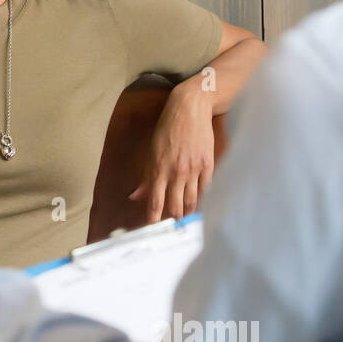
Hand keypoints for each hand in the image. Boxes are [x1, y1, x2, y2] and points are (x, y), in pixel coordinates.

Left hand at [128, 83, 214, 222]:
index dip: (153, 220)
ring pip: (191, 202)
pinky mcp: (208, 165)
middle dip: (172, 222)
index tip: (151, 231)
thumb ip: (145, 177)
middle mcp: (175, 172)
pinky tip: (200, 208)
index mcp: (158, 169)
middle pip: (175, 207)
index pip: (154, 202)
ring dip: (187, 215)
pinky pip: (206, 190)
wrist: (189, 109)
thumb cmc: (167, 129)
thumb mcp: (150, 151)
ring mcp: (193, 170)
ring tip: (185, 224)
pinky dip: (203, 201)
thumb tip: (134, 197)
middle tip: (171, 232)